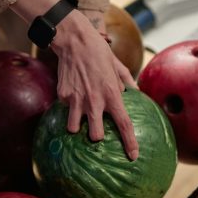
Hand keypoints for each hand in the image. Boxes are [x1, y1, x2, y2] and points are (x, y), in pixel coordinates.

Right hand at [51, 10, 138, 160]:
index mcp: (112, 95)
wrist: (75, 41)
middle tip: (97, 129)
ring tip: (80, 116)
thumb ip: (127, 82)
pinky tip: (72, 94)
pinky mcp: (63, 95)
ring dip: (77, 126)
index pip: (124, 124)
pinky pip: (65, 109)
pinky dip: (69, 107)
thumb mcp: (118, 66)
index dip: (130, 142)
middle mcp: (95, 101)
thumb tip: (135, 92)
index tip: (133, 156)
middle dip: (96, 137)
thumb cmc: (100, 53)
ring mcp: (76, 99)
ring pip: (73, 129)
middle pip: (95, 136)